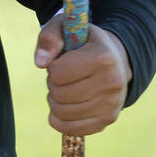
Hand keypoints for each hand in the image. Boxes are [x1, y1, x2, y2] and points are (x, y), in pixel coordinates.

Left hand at [34, 14, 132, 135]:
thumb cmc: (83, 41)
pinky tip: (63, 107)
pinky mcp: (108, 119)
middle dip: (53, 84)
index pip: (59, 72)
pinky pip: (73, 129)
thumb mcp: (65, 28)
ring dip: (55, 101)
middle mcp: (112, 82)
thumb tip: (40, 63)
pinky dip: (60, 120)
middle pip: (60, 94)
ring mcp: (113, 104)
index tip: (62, 61)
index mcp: (103, 57)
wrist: (115, 58)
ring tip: (64, 88)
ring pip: (63, 113)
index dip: (53, 67)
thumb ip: (49, 38)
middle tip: (62, 76)